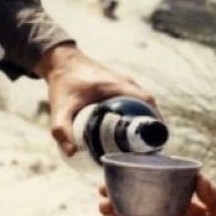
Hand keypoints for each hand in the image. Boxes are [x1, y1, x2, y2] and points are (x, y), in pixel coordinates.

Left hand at [35, 44, 154, 155]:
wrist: (60, 62)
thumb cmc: (63, 81)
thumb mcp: (61, 106)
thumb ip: (62, 129)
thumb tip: (71, 153)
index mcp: (119, 85)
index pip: (147, 103)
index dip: (155, 123)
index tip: (153, 143)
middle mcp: (126, 84)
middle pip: (148, 107)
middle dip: (149, 129)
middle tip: (144, 152)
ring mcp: (124, 85)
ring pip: (142, 105)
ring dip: (143, 123)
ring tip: (138, 147)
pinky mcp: (119, 88)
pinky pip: (134, 103)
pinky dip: (135, 116)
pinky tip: (127, 133)